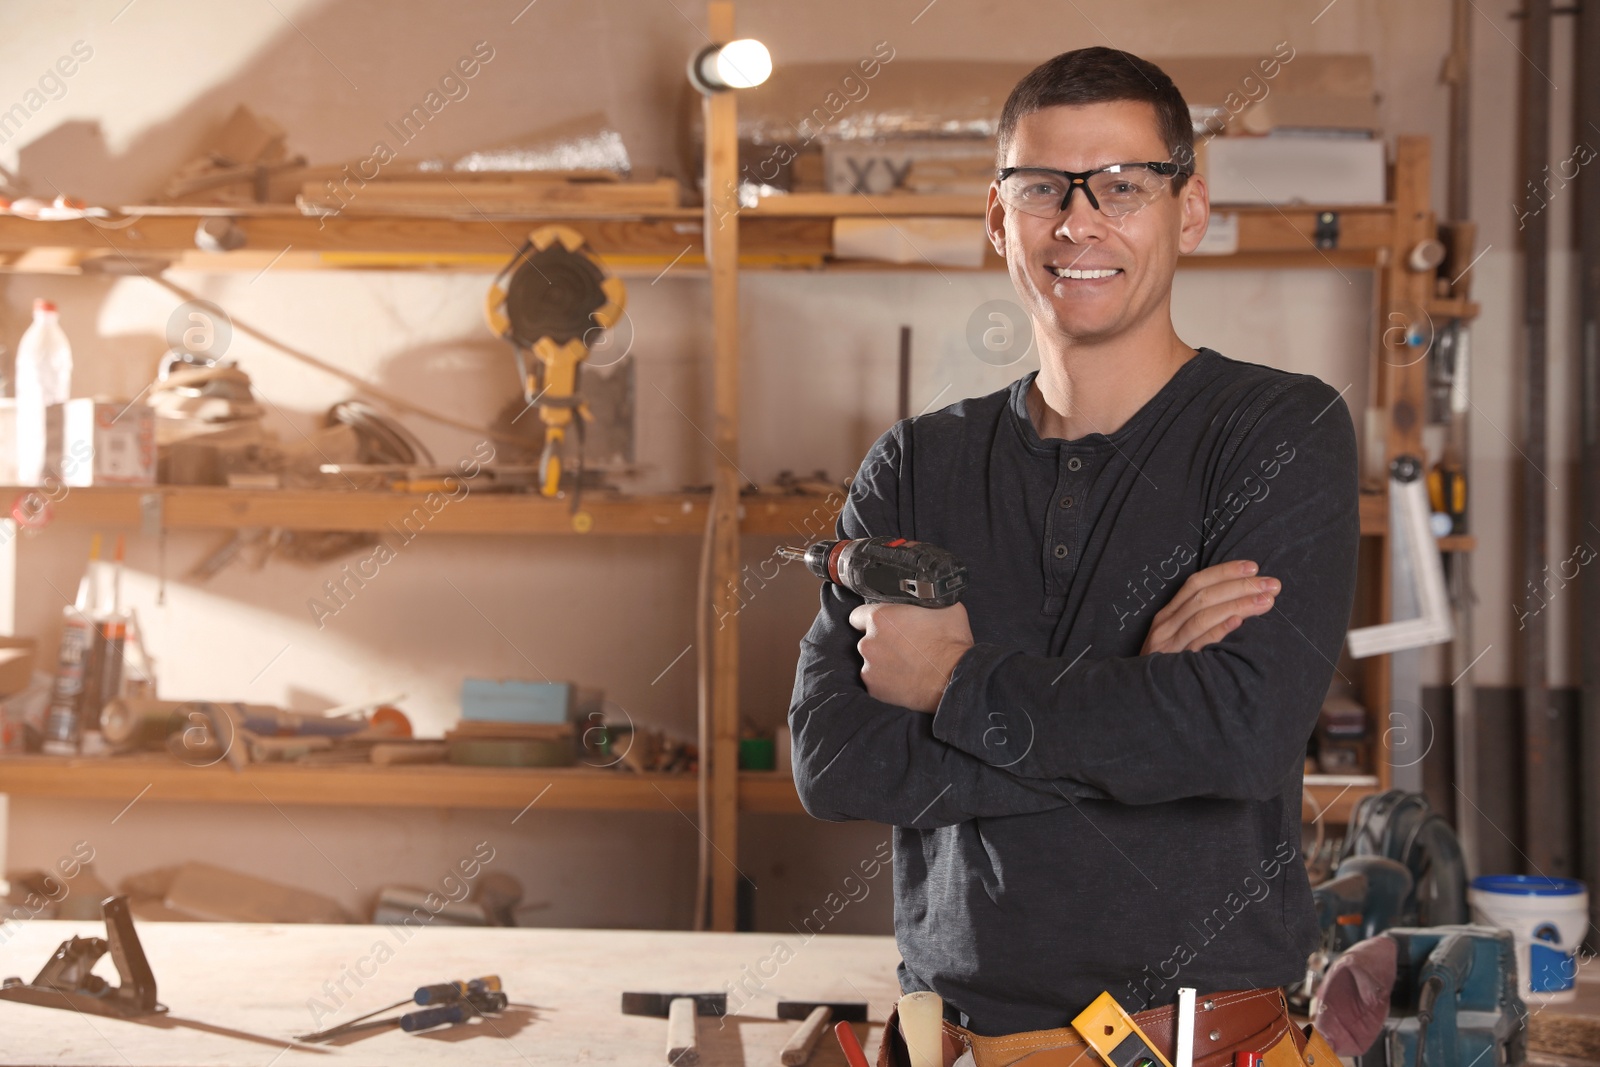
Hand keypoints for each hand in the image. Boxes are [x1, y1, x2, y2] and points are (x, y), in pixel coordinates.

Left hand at [848, 601, 973, 712]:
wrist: (955, 680)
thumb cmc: (951, 645)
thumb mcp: (944, 607)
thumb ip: (923, 601)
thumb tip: (924, 596)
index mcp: (879, 618)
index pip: (858, 615)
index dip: (871, 618)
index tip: (883, 624)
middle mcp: (868, 643)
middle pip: (866, 639)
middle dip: (880, 641)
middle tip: (902, 646)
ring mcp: (869, 668)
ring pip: (871, 661)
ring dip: (882, 662)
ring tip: (905, 664)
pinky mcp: (874, 689)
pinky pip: (876, 681)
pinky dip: (886, 680)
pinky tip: (904, 678)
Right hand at [1141, 559, 1279, 654]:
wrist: (1143, 698)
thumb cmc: (1169, 667)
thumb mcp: (1177, 638)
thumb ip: (1199, 621)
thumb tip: (1239, 606)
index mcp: (1168, 615)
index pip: (1196, 584)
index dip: (1224, 572)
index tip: (1254, 567)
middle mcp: (1166, 626)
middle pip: (1203, 596)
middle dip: (1240, 586)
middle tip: (1271, 584)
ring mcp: (1169, 646)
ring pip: (1202, 616)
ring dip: (1237, 605)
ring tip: (1266, 601)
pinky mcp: (1175, 666)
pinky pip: (1198, 644)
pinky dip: (1218, 630)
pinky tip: (1239, 622)